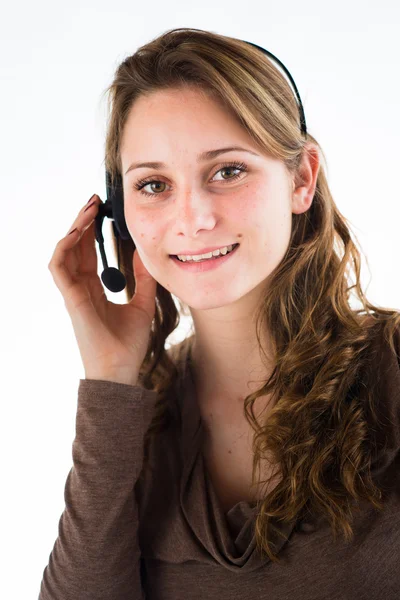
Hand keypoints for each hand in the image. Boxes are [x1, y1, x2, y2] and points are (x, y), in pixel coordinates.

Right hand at [48, 195, 156, 384]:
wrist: (121, 370)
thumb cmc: (128, 344)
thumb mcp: (143, 304)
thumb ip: (143, 280)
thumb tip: (146, 254)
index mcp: (94, 288)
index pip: (89, 253)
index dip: (93, 231)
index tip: (105, 211)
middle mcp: (81, 287)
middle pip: (76, 247)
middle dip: (83, 221)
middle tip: (96, 200)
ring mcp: (73, 292)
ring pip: (64, 251)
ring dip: (74, 228)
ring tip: (89, 208)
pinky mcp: (70, 298)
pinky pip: (58, 266)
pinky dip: (65, 246)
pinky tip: (79, 230)